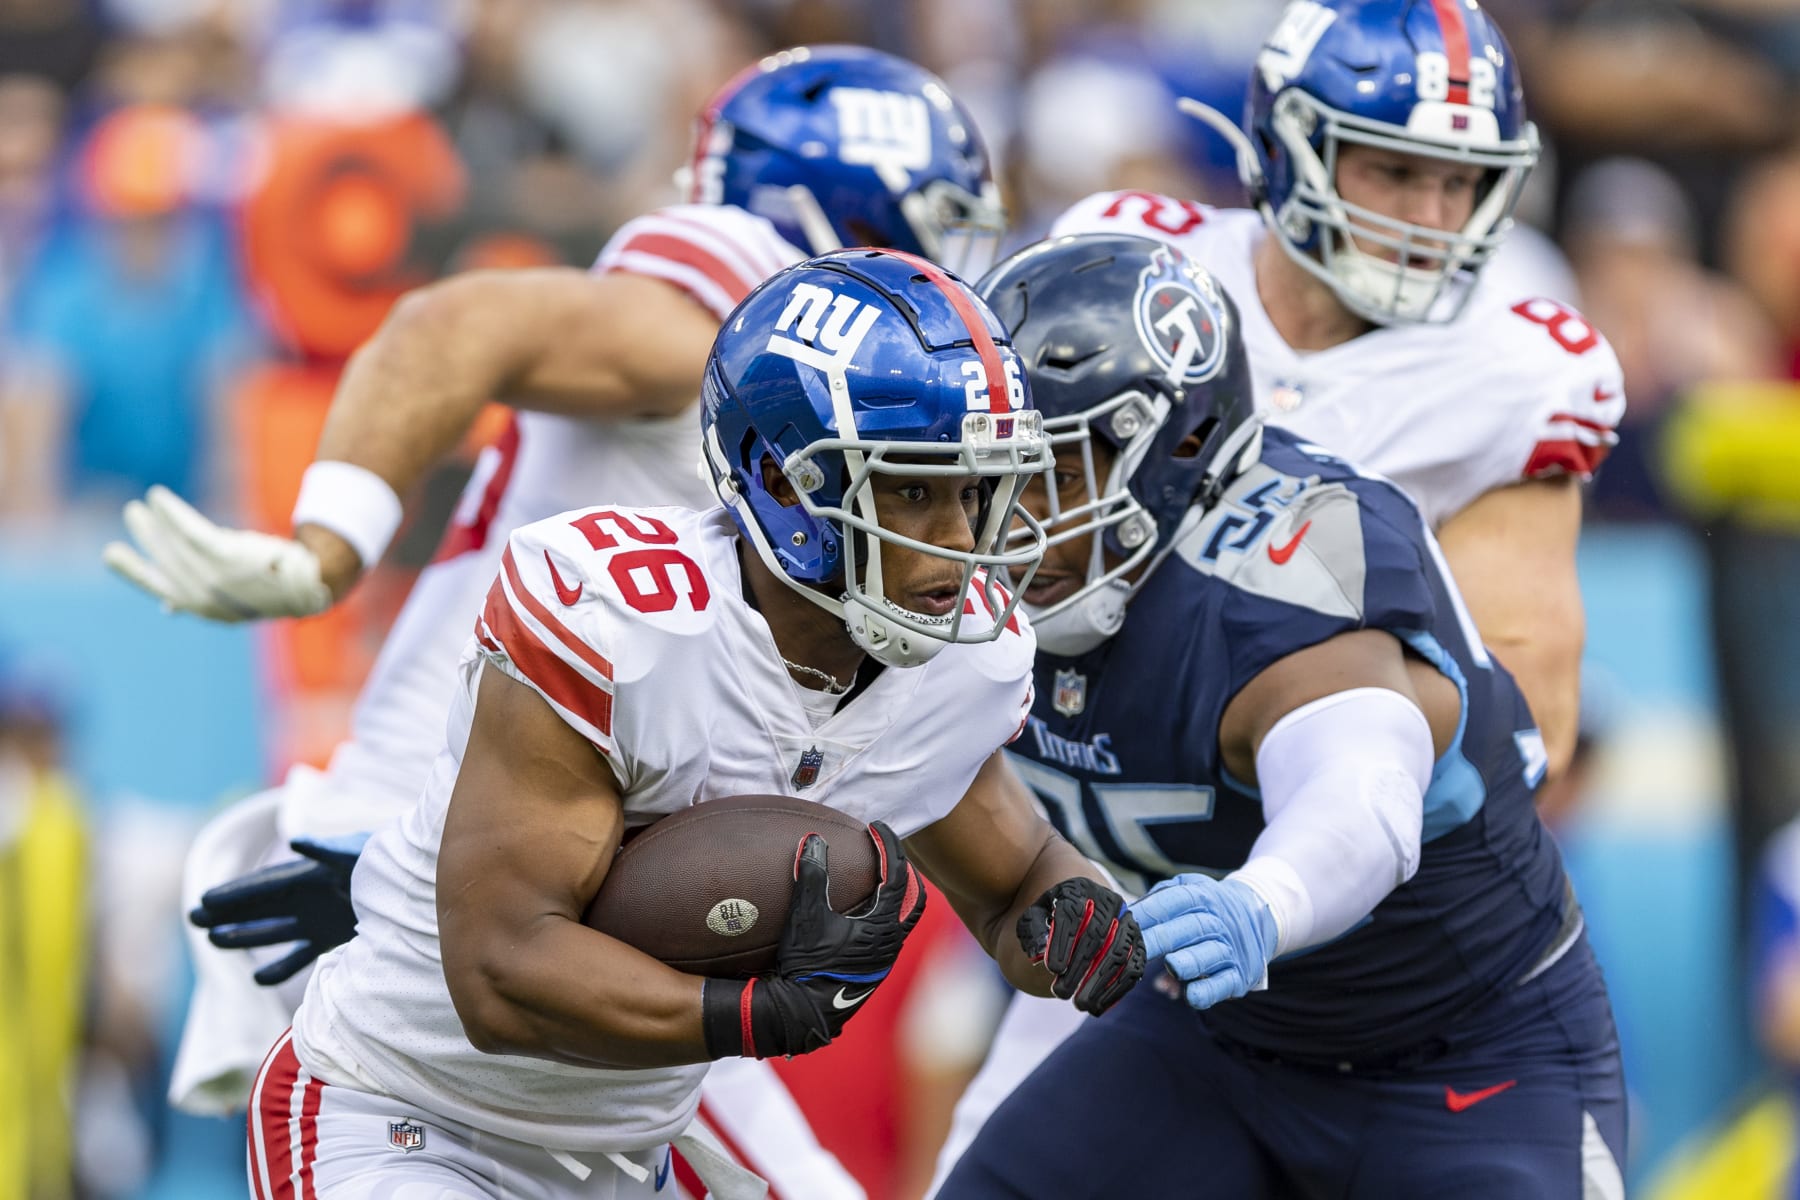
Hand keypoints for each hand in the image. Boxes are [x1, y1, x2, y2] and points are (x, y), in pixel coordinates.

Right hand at [103, 485, 333, 621]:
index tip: (111, 552)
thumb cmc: (271, 588)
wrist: (311, 581)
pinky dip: (171, 512)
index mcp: (204, 610)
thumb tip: (166, 607)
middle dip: (146, 536)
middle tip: (132, 514)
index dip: (132, 571)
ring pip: (175, 544)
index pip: (159, 588)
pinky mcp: (227, 557)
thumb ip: (197, 600)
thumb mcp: (231, 600)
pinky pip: (190, 530)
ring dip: (156, 521)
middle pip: (165, 560)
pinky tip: (159, 496)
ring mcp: (216, 577)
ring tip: (146, 503)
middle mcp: (205, 597)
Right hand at [190, 833, 370, 985]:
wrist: (412, 881)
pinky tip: (257, 978)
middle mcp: (307, 897)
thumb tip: (296, 842)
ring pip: (273, 930)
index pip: (264, 885)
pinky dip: (280, 967)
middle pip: (259, 906)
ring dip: (245, 935)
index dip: (236, 893)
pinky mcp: (329, 938)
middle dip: (228, 912)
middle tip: (194, 919)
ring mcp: (316, 919)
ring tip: (214, 940)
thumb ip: (329, 850)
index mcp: (310, 873)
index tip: (205, 900)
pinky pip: (299, 956)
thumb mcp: (357, 851)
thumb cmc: (384, 858)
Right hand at [702, 821, 925, 1058]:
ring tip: (879, 876)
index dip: (888, 845)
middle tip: (887, 849)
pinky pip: (892, 932)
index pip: (898, 874)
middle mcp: (893, 941)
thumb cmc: (806, 966)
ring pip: (905, 917)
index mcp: (884, 925)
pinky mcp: (875, 969)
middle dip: (905, 868)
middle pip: (915, 896)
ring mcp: (886, 958)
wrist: (802, 1014)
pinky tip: (862, 910)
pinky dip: (886, 912)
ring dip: (898, 893)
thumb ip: (812, 875)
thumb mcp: (806, 917)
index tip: (876, 827)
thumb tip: (814, 840)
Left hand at [1017, 877, 1145, 1014]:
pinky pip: (1133, 968)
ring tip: (1080, 1005)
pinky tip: (1098, 1007)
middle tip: (1060, 993)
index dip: (1063, 942)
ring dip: (1099, 982)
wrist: (1080, 911)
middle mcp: (1109, 903)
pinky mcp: (1138, 944)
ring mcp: (1128, 923)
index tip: (1052, 969)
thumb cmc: (1051, 917)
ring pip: (1119, 953)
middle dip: (1079, 968)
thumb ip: (1033, 931)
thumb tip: (1038, 952)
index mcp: (1080, 890)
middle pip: (1097, 936)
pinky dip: (1117, 990)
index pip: (1073, 914)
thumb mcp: (1035, 917)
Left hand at [1135, 874, 1276, 1009]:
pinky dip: (1204, 992)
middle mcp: (1217, 921)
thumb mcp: (1187, 888)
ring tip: (1170, 966)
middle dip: (1156, 939)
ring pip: (1207, 957)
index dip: (1145, 914)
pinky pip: (1220, 986)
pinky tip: (1188, 994)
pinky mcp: (1239, 976)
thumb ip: (1156, 900)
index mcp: (1200, 896)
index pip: (1171, 902)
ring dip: (1185, 963)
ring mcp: (1229, 949)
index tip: (1121, 924)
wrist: (1258, 917)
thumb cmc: (1205, 906)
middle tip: (1130, 949)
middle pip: (1187, 929)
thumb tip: (1123, 918)